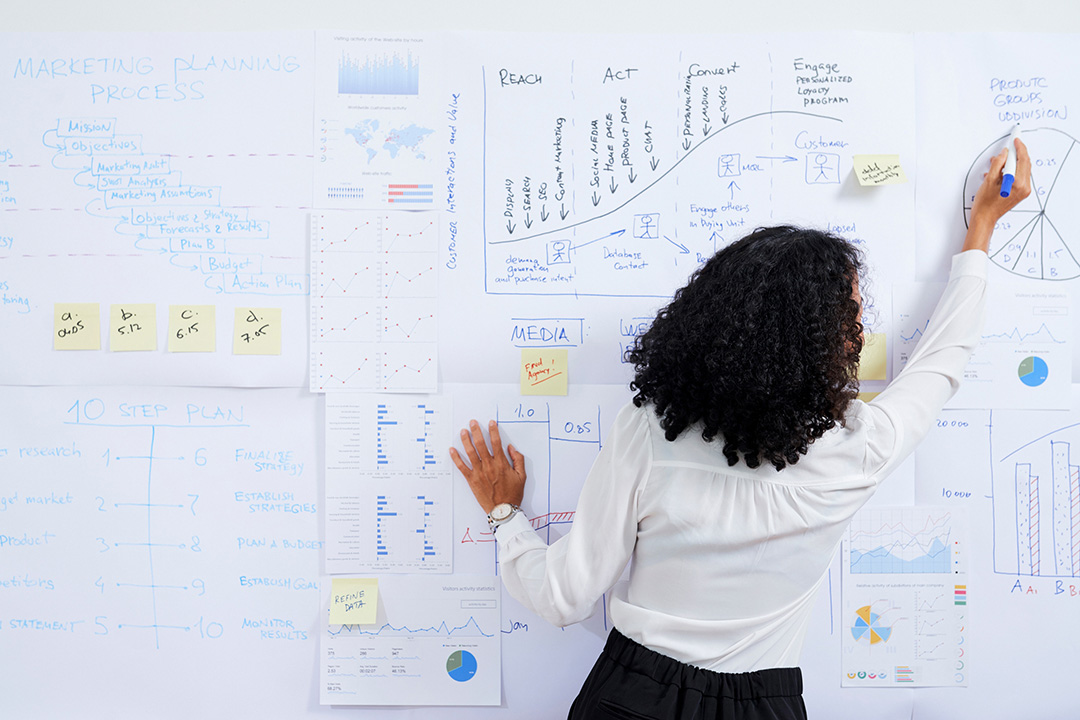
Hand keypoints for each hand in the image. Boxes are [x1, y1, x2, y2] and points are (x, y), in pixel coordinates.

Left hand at [449, 420, 525, 514]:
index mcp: (501, 464)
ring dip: (466, 440)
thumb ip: (518, 459)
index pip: (496, 442)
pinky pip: (462, 467)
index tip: (491, 422)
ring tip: (463, 431)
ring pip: (470, 453)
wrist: (503, 510)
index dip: (493, 430)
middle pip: (481, 444)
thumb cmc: (512, 494)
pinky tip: (452, 450)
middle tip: (473, 422)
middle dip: (477, 431)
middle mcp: (489, 466)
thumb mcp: (521, 476)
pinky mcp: (471, 480)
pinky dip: (456, 458)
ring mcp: (479, 473)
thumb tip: (511, 447)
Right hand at [963, 137, 1031, 252]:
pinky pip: (1020, 177)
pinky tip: (1000, 172)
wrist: (985, 218)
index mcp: (1018, 183)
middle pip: (1025, 164)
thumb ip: (998, 164)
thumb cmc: (985, 203)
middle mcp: (1024, 187)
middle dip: (1016, 154)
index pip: (1022, 160)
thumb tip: (1004, 153)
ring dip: (1012, 163)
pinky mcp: (1022, 193)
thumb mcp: (989, 181)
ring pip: (1022, 170)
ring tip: (997, 163)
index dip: (1019, 147)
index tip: (1016, 139)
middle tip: (1009, 147)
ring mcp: (1024, 191)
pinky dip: (1012, 171)